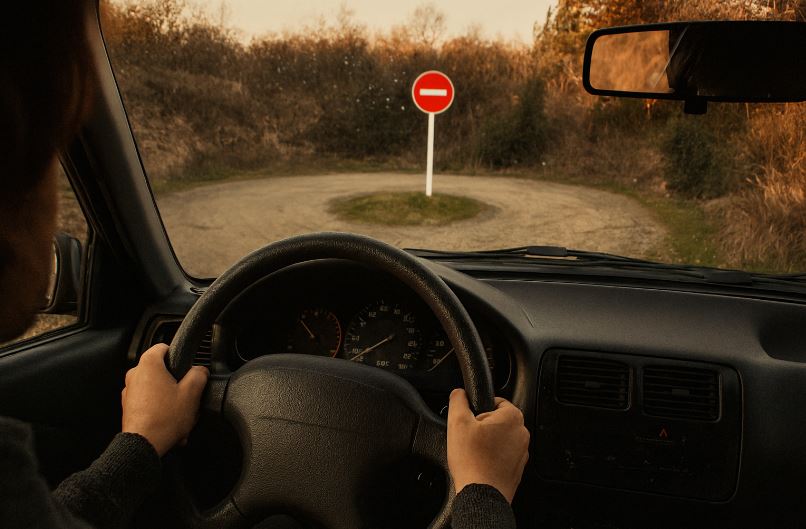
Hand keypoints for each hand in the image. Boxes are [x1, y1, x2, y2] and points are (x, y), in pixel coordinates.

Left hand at [121, 343, 208, 455]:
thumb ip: (199, 375)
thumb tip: (200, 371)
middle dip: (175, 381)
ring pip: (155, 388)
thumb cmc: (164, 418)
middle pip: (161, 370)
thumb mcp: (192, 393)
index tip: (186, 365)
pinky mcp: (129, 408)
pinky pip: (149, 403)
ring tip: (180, 414)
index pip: (163, 347)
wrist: (143, 445)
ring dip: (168, 398)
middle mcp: (135, 375)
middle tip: (186, 394)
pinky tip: (171, 423)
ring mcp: (130, 392)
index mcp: (149, 364)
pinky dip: (160, 410)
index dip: (178, 354)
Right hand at [447, 388, 529, 502]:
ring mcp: (522, 452)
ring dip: (487, 443)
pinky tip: (480, 463)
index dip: (478, 410)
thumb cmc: (472, 461)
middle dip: (482, 427)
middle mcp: (522, 433)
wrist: (481, 495)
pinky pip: (502, 456)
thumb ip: (458, 400)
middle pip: (497, 420)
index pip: (495, 401)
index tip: (470, 422)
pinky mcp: (518, 468)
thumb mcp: (457, 422)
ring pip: (499, 438)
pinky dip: (492, 457)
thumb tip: (459, 393)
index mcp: (512, 417)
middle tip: (469, 438)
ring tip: (474, 453)